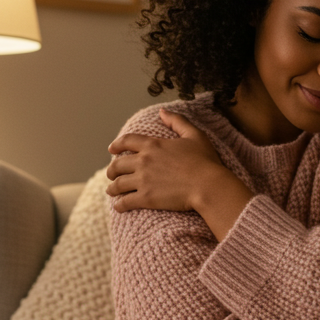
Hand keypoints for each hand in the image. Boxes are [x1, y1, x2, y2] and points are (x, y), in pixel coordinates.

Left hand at [106, 107, 226, 212]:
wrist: (208, 186)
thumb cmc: (205, 161)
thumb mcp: (194, 135)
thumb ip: (177, 121)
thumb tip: (162, 112)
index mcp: (153, 144)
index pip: (126, 141)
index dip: (116, 145)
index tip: (112, 150)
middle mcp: (143, 161)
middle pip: (117, 165)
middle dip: (112, 170)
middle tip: (111, 174)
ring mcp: (143, 180)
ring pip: (118, 184)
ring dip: (112, 188)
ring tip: (112, 191)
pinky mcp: (146, 198)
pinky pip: (125, 202)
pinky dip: (119, 205)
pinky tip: (119, 207)